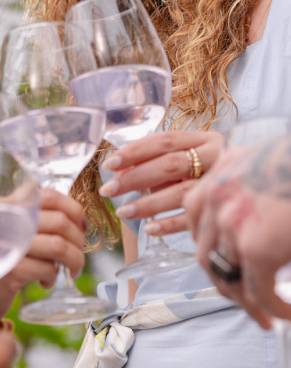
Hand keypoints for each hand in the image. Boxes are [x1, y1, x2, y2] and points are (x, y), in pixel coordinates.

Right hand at [0, 189, 85, 316]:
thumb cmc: (4, 259)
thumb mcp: (16, 231)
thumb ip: (38, 219)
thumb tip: (79, 222)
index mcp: (8, 205)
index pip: (49, 195)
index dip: (73, 209)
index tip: (81, 226)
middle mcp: (4, 219)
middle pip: (59, 221)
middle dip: (77, 241)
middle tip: (75, 255)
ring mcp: (6, 244)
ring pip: (58, 246)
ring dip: (73, 260)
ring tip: (70, 270)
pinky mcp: (9, 270)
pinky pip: (47, 269)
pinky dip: (53, 276)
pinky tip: (46, 281)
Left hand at [98, 130, 221, 235]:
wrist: (259, 184)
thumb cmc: (209, 168)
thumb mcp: (188, 156)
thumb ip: (157, 160)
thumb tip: (119, 172)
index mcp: (204, 139)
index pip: (164, 140)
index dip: (134, 151)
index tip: (109, 164)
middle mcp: (215, 158)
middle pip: (170, 165)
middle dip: (135, 178)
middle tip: (109, 191)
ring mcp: (222, 184)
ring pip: (181, 193)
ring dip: (148, 204)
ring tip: (124, 212)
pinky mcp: (225, 209)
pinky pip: (194, 218)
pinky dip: (170, 224)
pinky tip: (150, 229)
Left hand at [184, 136, 290, 328]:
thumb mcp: (264, 164)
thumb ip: (249, 189)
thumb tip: (260, 219)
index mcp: (218, 175)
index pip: (197, 221)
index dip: (210, 248)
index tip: (226, 265)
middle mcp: (216, 197)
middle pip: (206, 252)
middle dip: (223, 281)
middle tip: (243, 300)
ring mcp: (231, 222)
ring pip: (227, 276)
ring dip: (245, 301)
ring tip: (263, 316)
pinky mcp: (256, 247)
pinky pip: (258, 292)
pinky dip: (272, 309)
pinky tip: (284, 315)